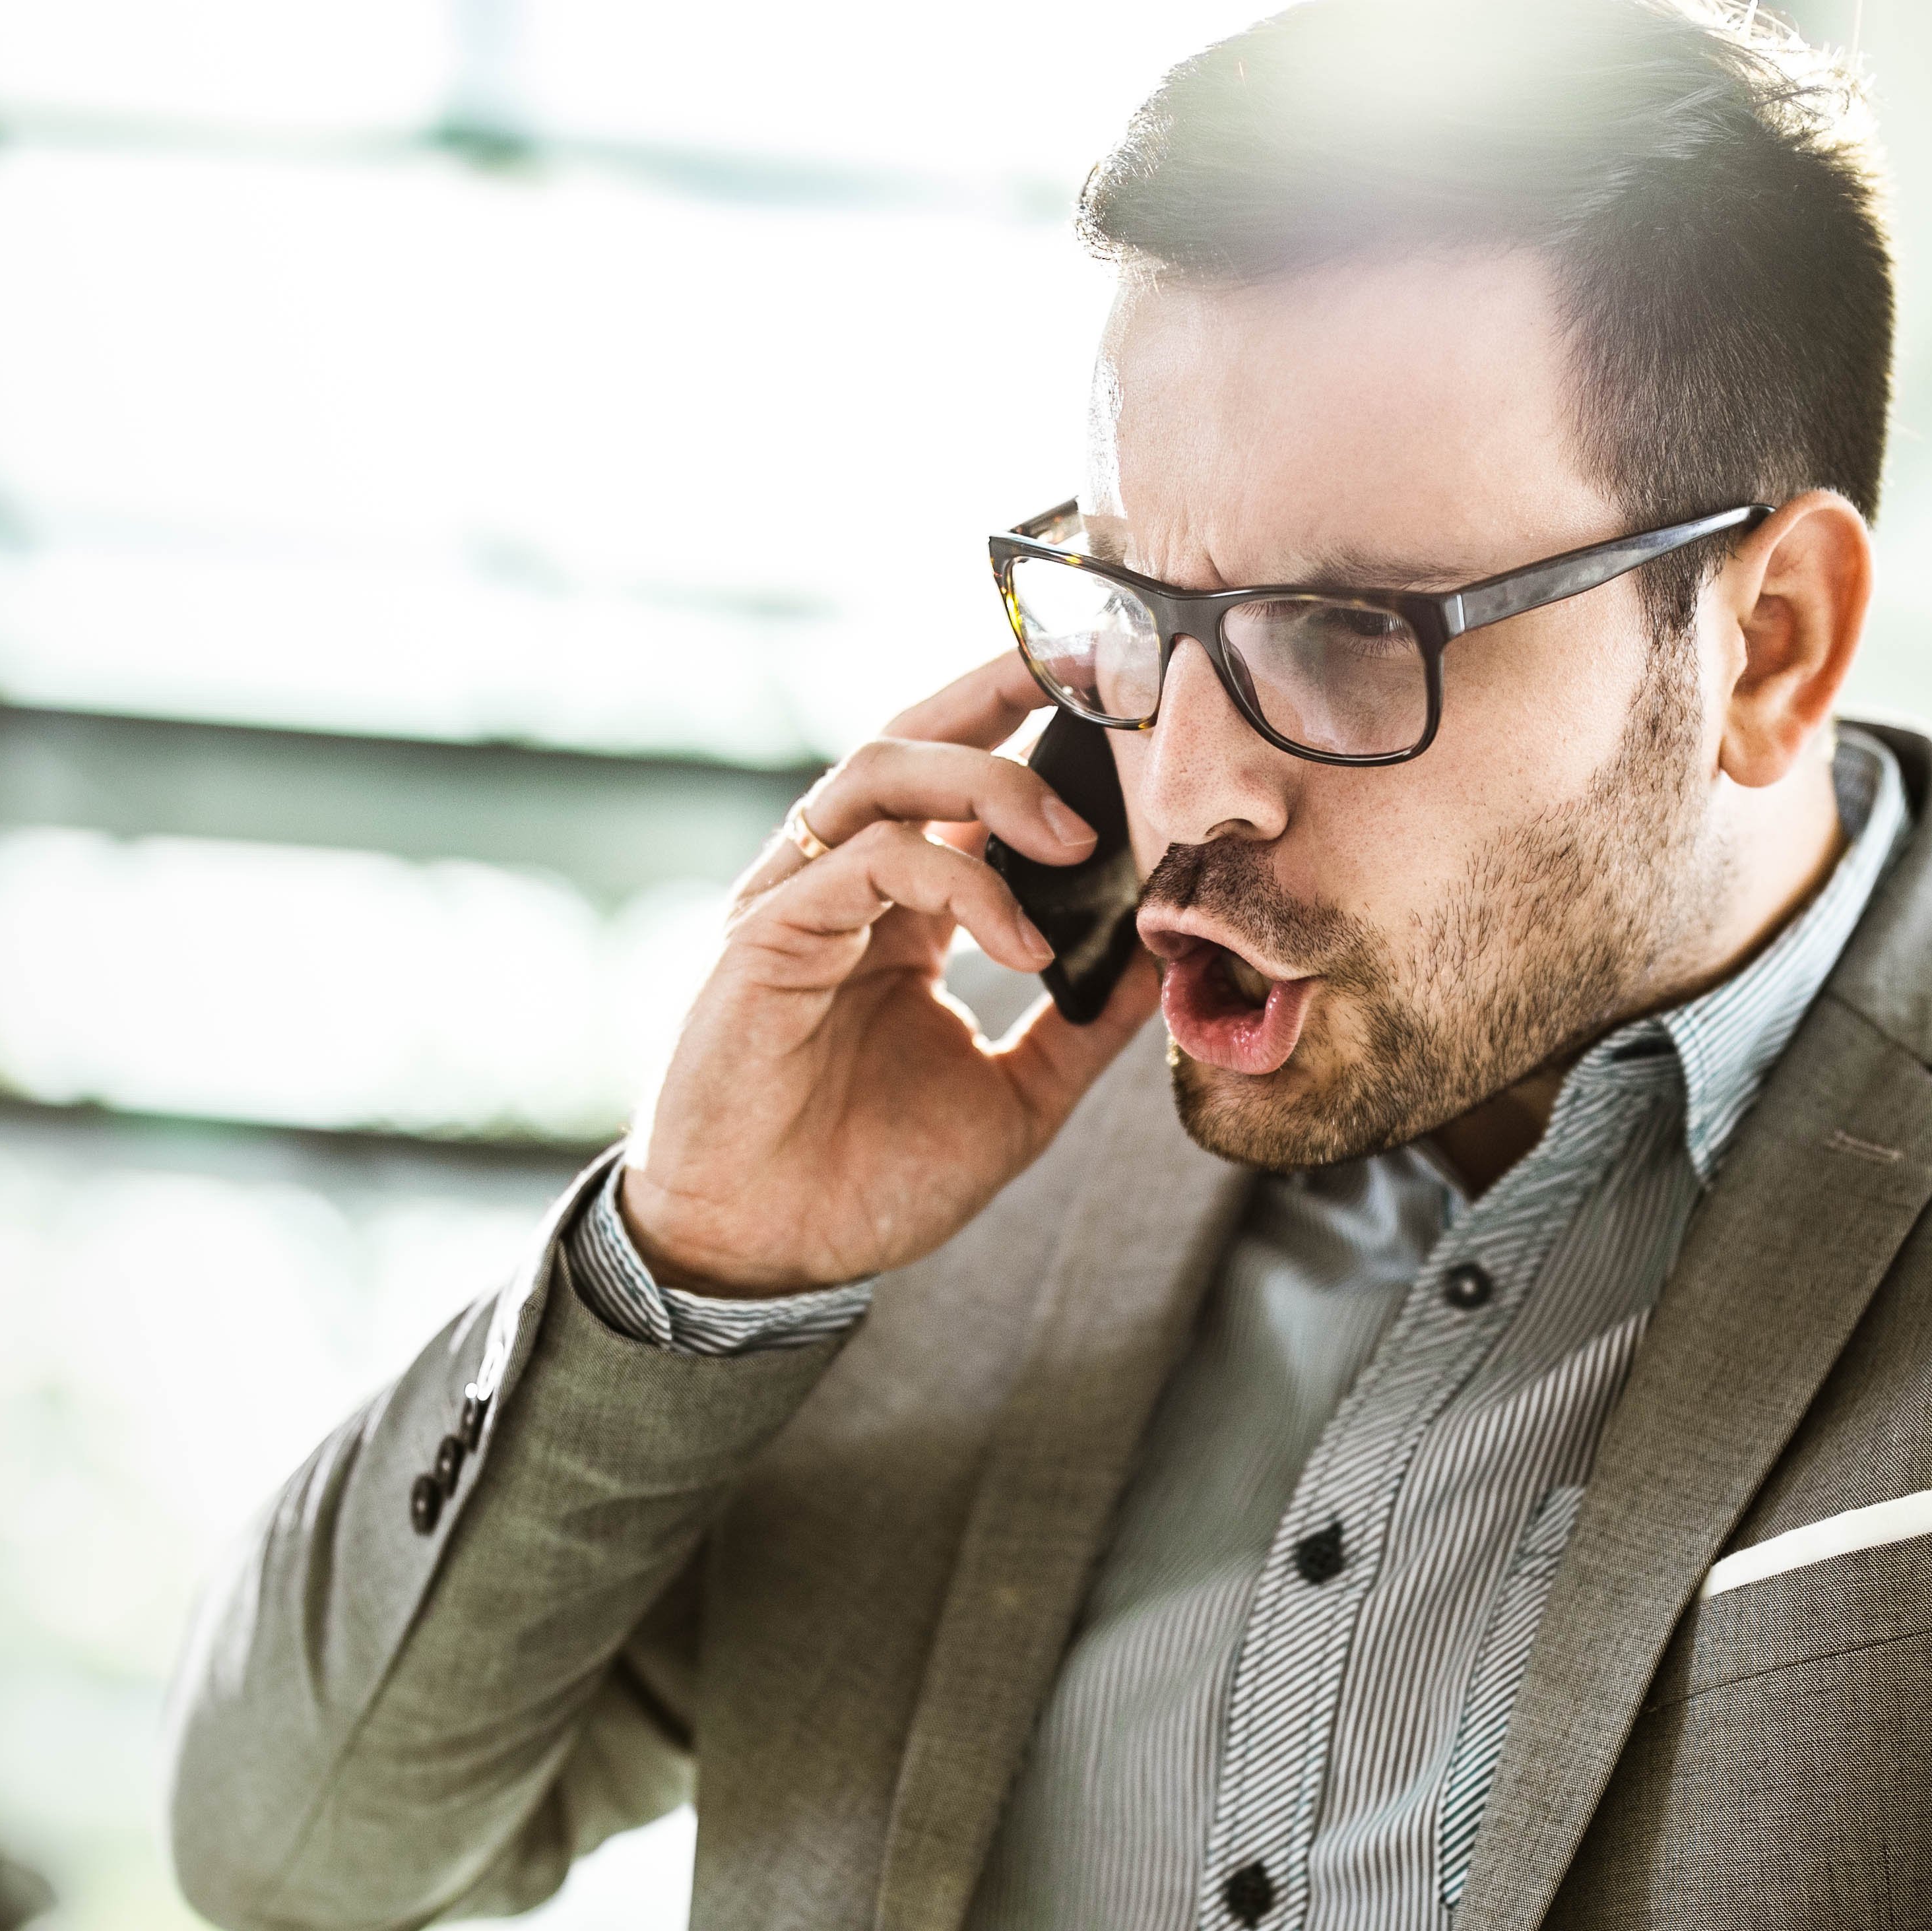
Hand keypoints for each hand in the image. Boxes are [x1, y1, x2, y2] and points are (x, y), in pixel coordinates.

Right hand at [620, 654, 1161, 1297]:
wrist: (768, 1257)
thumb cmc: (869, 1182)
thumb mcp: (1016, 1098)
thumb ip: (1083, 1026)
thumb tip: (1165, 959)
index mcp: (899, 911)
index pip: (960, 784)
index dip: (1026, 724)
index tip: (1111, 695)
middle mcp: (843, 886)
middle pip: (912, 739)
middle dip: (996, 687)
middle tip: (1090, 673)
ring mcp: (797, 900)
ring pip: (881, 772)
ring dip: (987, 782)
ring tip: (1074, 834)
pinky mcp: (766, 934)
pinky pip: (867, 861)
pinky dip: (960, 883)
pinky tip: (1022, 941)